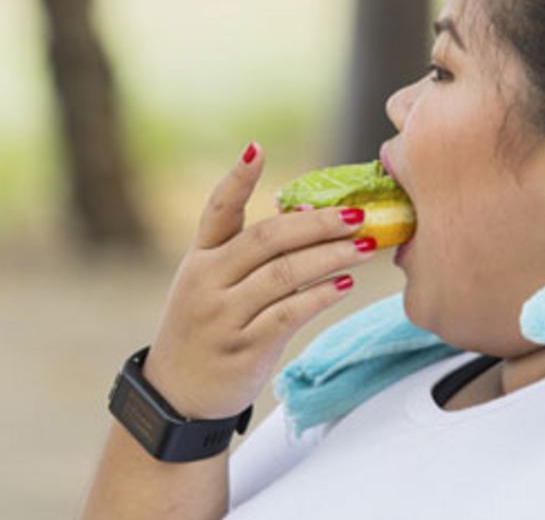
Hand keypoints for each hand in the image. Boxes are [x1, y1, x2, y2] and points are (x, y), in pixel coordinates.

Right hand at [142, 142, 377, 419]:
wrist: (178, 396)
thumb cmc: (206, 330)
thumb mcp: (211, 286)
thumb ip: (248, 257)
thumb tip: (312, 218)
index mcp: (199, 258)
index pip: (217, 210)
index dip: (236, 179)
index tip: (257, 149)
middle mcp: (207, 281)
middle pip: (266, 239)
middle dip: (316, 224)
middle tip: (356, 213)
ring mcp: (223, 315)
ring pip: (283, 275)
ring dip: (330, 257)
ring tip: (366, 246)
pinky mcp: (243, 347)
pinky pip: (288, 314)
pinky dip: (319, 296)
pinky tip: (343, 285)